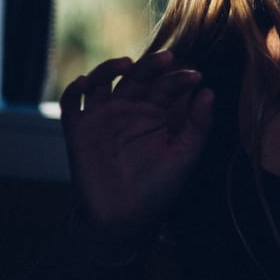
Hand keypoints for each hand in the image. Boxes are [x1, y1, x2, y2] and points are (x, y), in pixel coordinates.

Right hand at [59, 50, 214, 236]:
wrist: (124, 220)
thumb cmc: (157, 188)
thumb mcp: (184, 157)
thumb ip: (198, 126)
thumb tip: (209, 92)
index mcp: (156, 111)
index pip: (167, 85)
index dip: (180, 78)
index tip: (196, 78)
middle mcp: (129, 108)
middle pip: (137, 76)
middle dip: (151, 65)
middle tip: (168, 58)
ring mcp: (102, 117)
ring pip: (102, 81)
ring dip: (110, 68)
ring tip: (127, 63)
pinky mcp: (78, 131)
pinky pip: (71, 104)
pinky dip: (73, 90)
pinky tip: (85, 83)